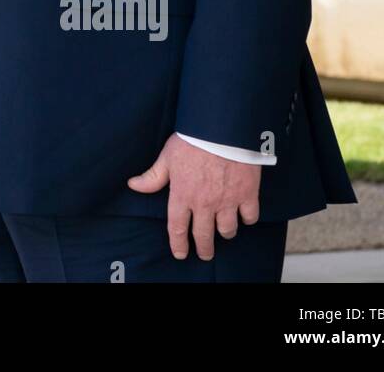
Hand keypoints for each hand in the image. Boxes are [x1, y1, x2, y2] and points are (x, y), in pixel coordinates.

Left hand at [127, 133, 262, 260]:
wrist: (221, 130)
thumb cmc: (192, 140)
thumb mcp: (167, 157)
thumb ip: (153, 176)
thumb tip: (133, 185)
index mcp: (182, 195)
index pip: (177, 228)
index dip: (178, 244)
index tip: (180, 254)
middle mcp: (204, 203)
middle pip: (204, 235)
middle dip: (204, 248)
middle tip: (205, 254)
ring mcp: (227, 201)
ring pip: (228, 230)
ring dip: (225, 233)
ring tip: (223, 232)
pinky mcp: (247, 194)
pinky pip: (249, 217)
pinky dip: (247, 219)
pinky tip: (243, 216)